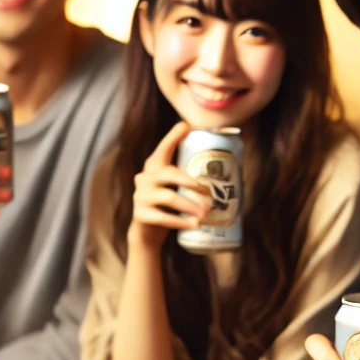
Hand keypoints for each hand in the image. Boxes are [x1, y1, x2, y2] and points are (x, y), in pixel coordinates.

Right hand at [128, 122, 209, 251]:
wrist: (147, 232)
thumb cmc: (166, 205)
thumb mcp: (172, 187)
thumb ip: (186, 176)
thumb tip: (219, 170)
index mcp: (154, 168)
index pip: (163, 149)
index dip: (173, 137)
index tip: (187, 126)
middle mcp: (144, 178)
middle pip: (169, 173)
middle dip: (192, 182)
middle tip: (210, 192)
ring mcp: (141, 196)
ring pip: (169, 197)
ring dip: (190, 205)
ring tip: (205, 212)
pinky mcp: (141, 215)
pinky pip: (163, 218)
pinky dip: (181, 222)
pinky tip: (195, 224)